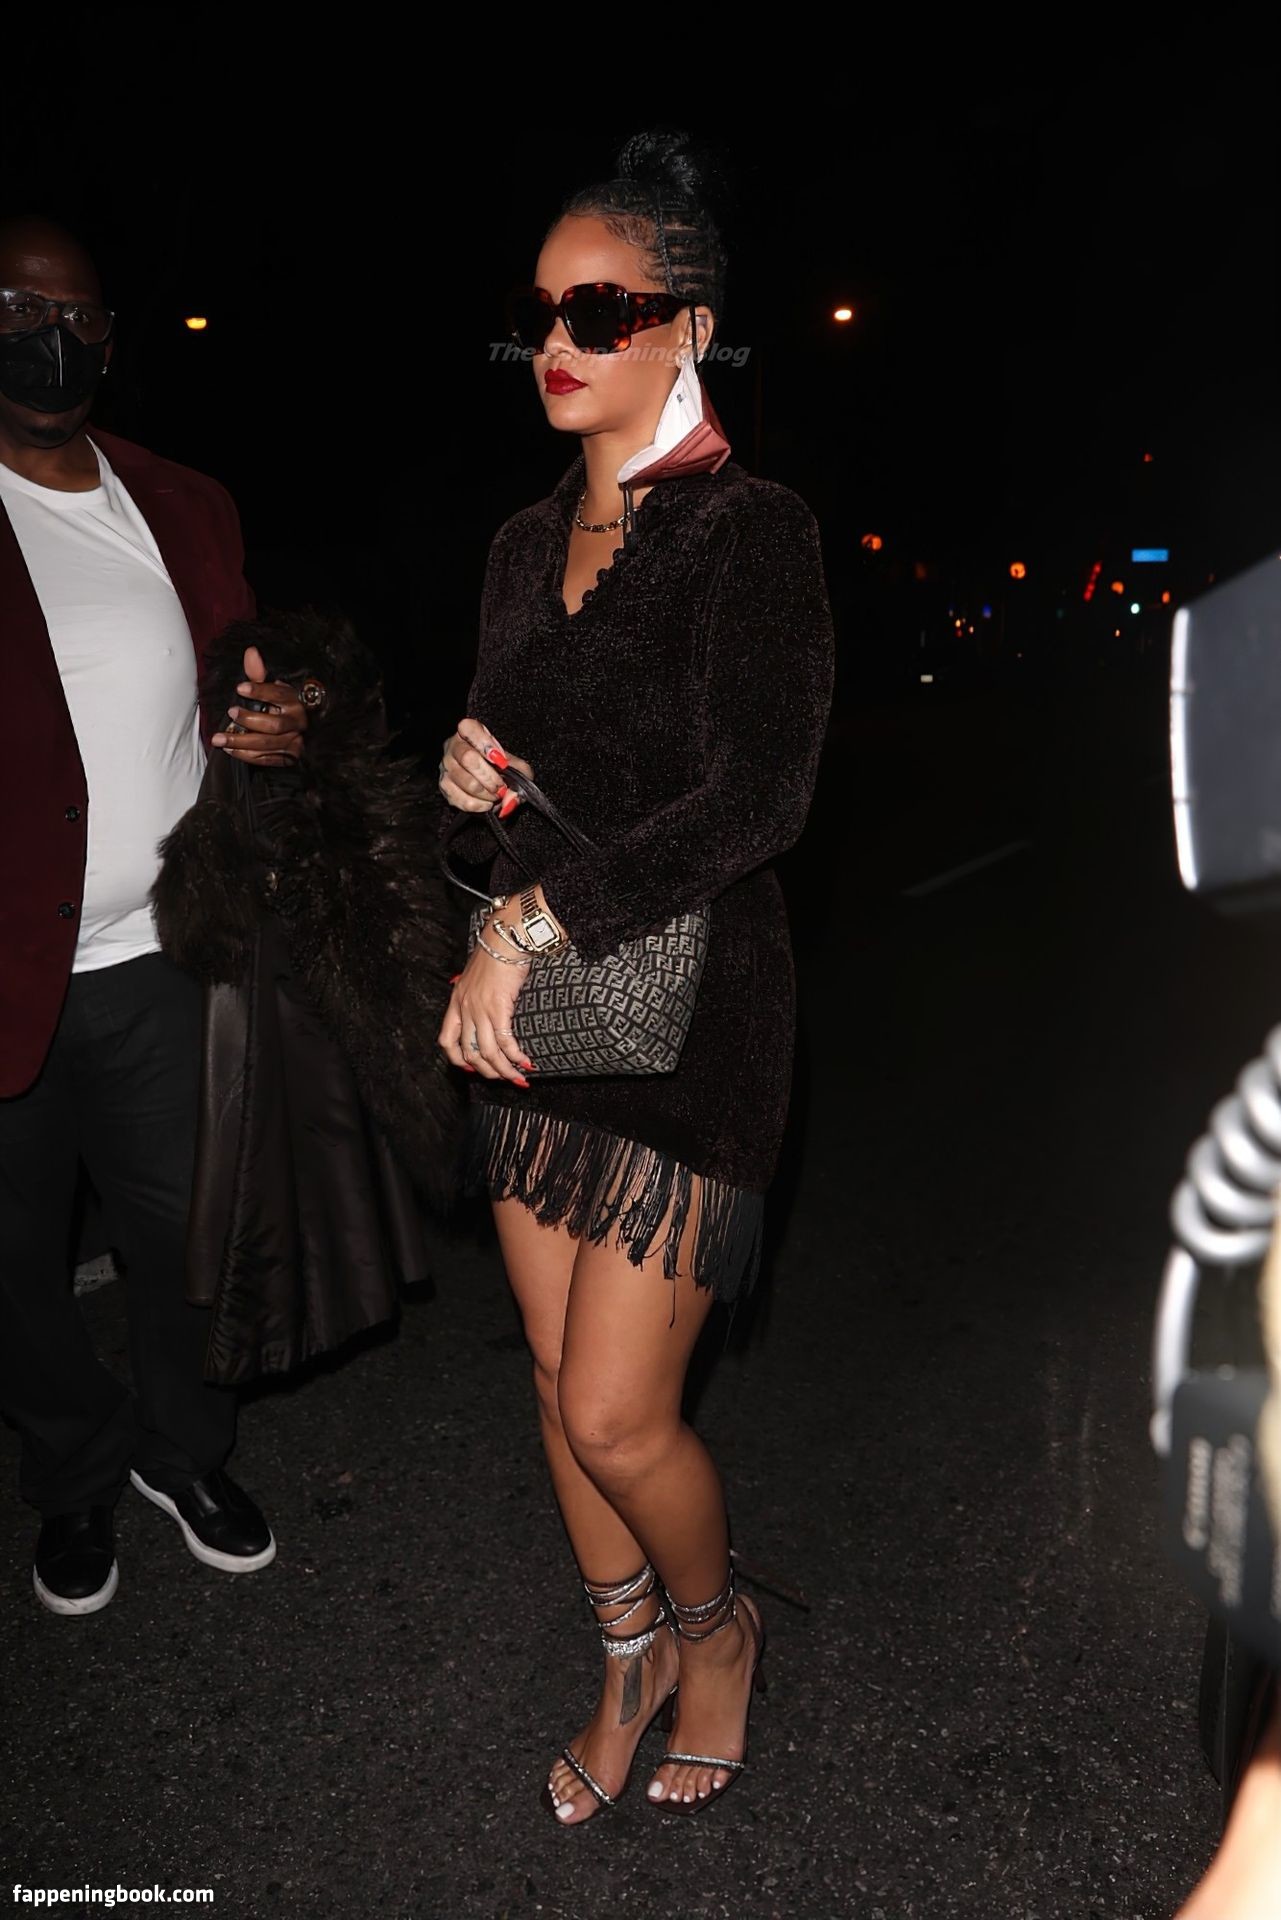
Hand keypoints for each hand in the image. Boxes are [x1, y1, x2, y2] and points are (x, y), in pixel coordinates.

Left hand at [211, 645, 308, 763]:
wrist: (293, 730)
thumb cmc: (277, 705)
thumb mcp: (270, 687)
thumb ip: (258, 674)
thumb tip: (251, 652)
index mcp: (294, 701)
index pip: (278, 695)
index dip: (259, 691)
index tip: (239, 688)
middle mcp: (297, 722)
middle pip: (273, 725)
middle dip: (249, 720)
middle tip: (230, 713)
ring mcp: (294, 742)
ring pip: (267, 744)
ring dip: (241, 742)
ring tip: (219, 739)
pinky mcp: (288, 757)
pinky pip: (266, 759)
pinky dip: (246, 756)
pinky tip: (230, 750)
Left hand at [437, 943, 535, 1085]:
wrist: (505, 938)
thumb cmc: (496, 953)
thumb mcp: (477, 976)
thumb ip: (476, 994)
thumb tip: (485, 1005)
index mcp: (456, 1002)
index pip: (446, 1040)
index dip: (457, 1059)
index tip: (471, 1068)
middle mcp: (465, 1009)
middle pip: (470, 1053)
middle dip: (487, 1072)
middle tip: (503, 1078)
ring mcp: (480, 1010)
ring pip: (488, 1053)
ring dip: (505, 1070)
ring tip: (519, 1078)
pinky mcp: (498, 1008)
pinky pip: (505, 1041)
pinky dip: (516, 1056)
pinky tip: (526, 1062)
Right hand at [439, 717, 531, 816]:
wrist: (490, 781)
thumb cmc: (500, 766)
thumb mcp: (515, 763)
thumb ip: (520, 774)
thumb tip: (512, 796)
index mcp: (468, 732)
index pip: (469, 728)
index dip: (484, 743)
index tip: (501, 760)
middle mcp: (453, 747)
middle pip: (467, 758)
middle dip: (489, 776)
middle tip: (501, 787)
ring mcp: (446, 767)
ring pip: (465, 781)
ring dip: (485, 794)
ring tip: (496, 796)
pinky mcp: (445, 787)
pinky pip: (460, 799)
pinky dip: (478, 805)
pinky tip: (486, 803)